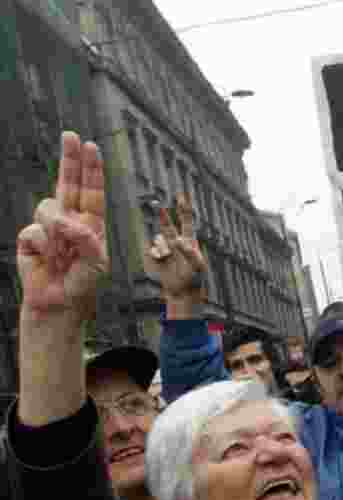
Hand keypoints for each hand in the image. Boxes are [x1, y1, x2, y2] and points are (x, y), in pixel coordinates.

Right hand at [16, 132, 106, 319]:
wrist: (59, 303)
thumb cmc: (82, 283)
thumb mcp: (95, 261)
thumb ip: (85, 237)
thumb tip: (65, 219)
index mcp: (91, 223)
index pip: (91, 191)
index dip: (90, 170)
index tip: (91, 147)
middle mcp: (70, 220)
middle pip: (68, 183)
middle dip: (70, 159)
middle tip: (70, 136)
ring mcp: (49, 227)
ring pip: (49, 207)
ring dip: (58, 229)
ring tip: (62, 253)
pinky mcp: (30, 237)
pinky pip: (36, 230)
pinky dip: (45, 245)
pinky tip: (47, 259)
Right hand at [144, 192, 206, 310]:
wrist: (183, 292)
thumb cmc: (195, 280)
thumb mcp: (198, 267)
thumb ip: (190, 253)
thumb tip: (178, 241)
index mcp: (190, 242)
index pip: (186, 222)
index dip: (184, 209)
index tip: (181, 196)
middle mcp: (177, 243)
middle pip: (168, 225)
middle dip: (162, 215)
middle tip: (156, 203)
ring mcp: (166, 250)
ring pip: (159, 239)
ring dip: (162, 246)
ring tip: (169, 257)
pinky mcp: (157, 257)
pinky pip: (152, 250)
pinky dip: (156, 254)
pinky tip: (162, 261)